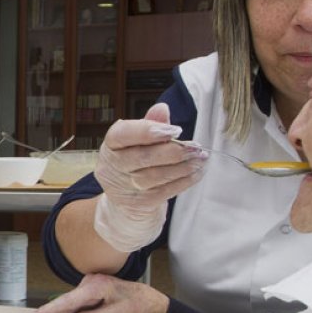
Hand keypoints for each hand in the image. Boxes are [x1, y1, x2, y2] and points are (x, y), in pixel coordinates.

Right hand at [21, 273, 169, 312]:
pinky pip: (70, 305)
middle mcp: (88, 284)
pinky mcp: (88, 294)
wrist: (150, 300)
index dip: (48, 312)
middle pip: (61, 303)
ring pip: (64, 305)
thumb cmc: (138, 305)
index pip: (67, 302)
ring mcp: (87, 287)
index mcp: (95, 286)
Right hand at [93, 103, 205, 250]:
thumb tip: (162, 109)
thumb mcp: (139, 141)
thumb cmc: (137, 162)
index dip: (148, 131)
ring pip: (156, 176)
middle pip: (142, 157)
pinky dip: (184, 181)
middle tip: (196, 147)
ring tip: (200, 159)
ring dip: (183, 166)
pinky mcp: (139, 203)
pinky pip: (165, 191)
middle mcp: (111, 167)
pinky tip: (197, 173)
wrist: (128, 200)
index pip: (123, 134)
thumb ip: (150, 124)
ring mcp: (123, 188)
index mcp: (111, 145)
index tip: (176, 130)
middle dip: (173, 151)